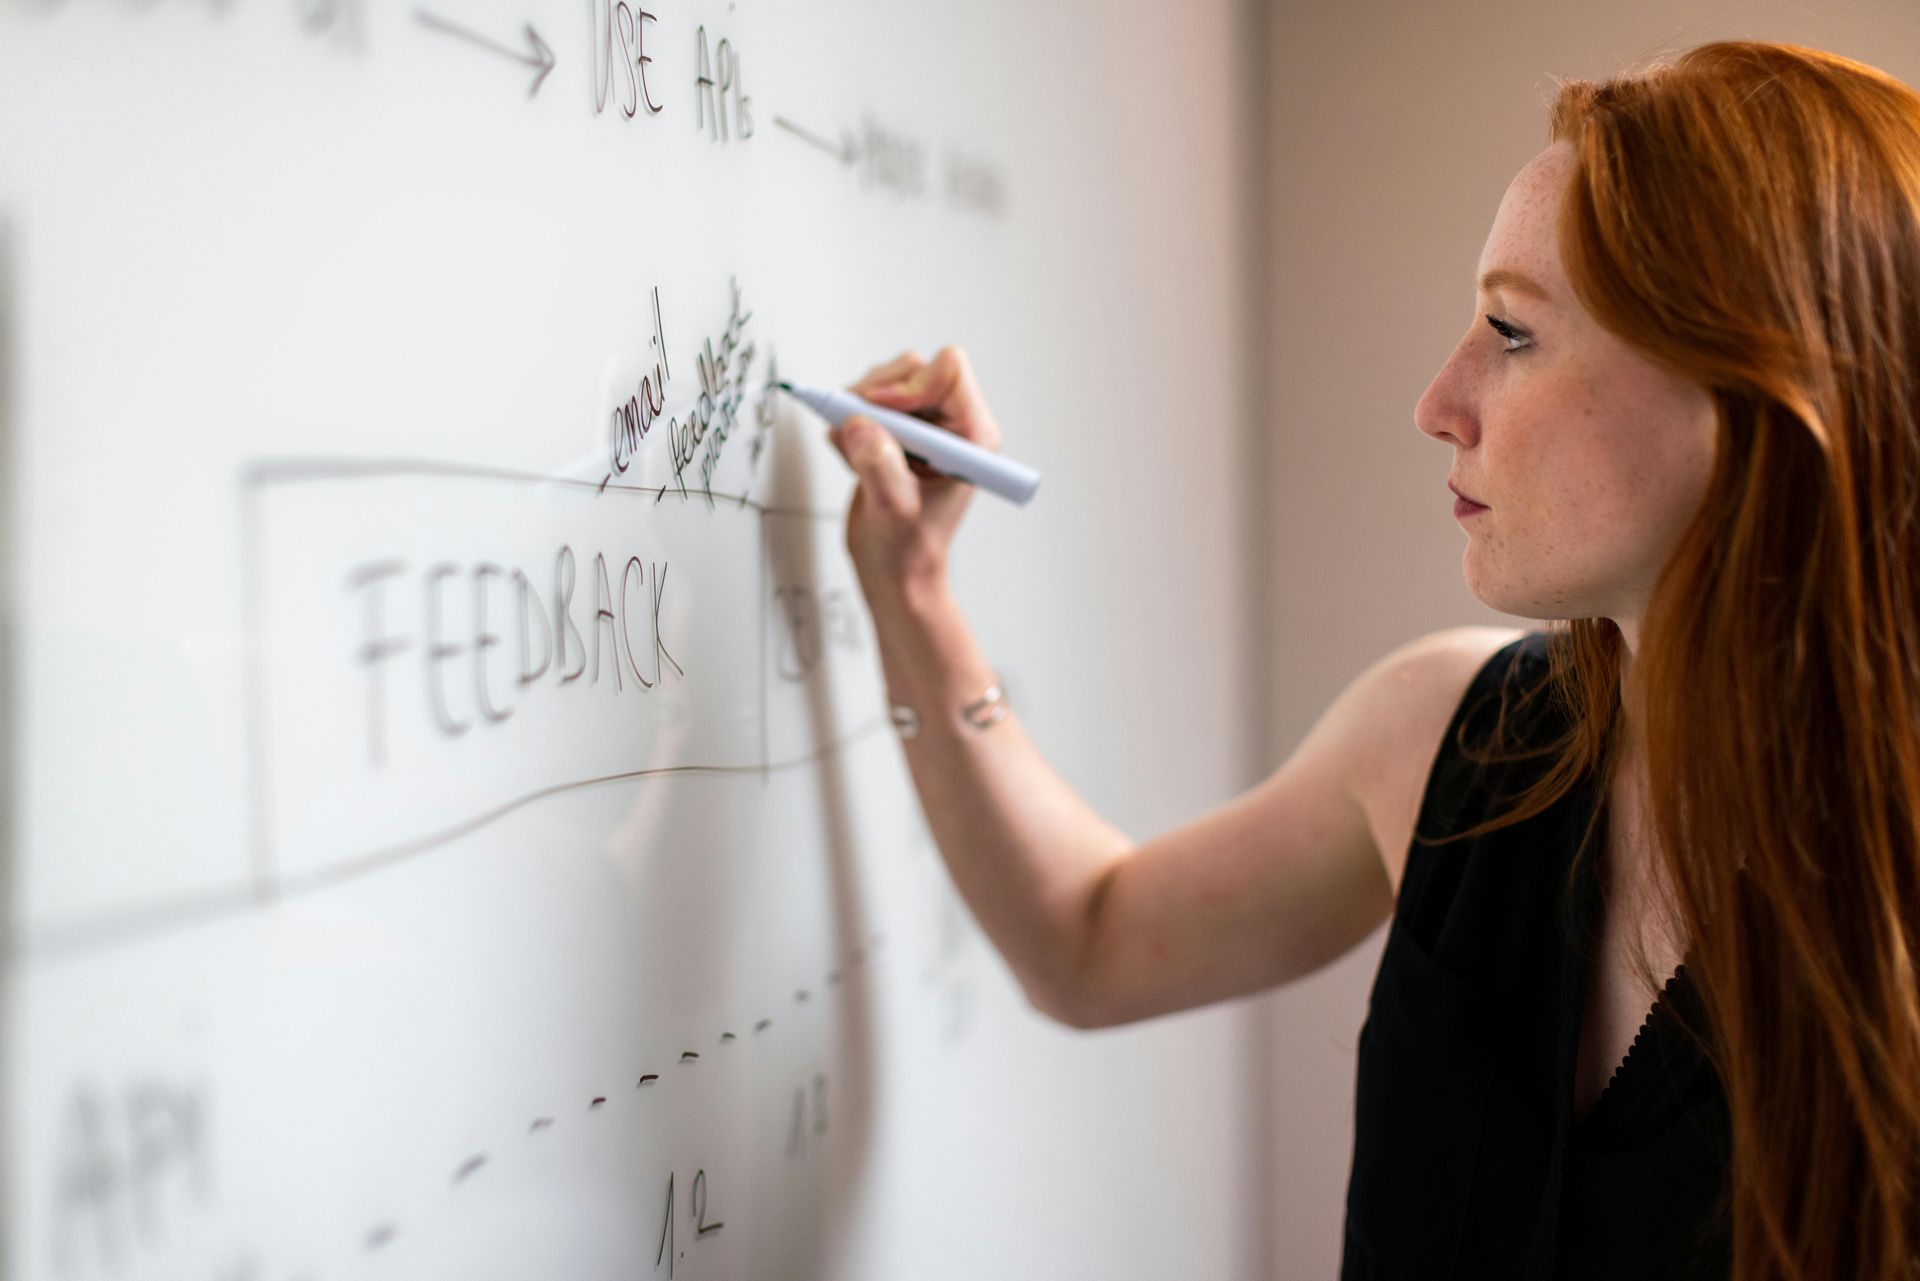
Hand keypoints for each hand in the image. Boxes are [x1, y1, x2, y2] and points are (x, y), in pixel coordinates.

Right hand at [827, 346, 1003, 598]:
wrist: (895, 571)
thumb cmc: (909, 551)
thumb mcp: (894, 512)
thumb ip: (879, 467)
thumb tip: (859, 425)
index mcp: (972, 437)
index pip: (949, 371)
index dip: (908, 385)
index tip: (879, 414)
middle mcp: (952, 426)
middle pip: (914, 369)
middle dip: (877, 394)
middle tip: (856, 428)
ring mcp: (924, 427)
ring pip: (887, 381)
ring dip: (859, 409)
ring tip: (853, 452)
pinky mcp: (897, 432)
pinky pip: (867, 402)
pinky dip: (848, 422)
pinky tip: (851, 457)